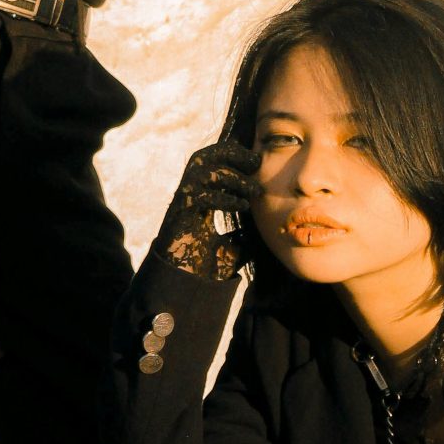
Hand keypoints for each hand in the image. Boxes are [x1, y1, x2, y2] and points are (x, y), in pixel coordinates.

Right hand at [155, 140, 260, 282]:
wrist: (185, 291)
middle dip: (228, 152)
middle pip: (202, 157)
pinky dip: (223, 197)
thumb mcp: (234, 248)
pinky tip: (241, 206)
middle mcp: (189, 197)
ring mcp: (182, 205)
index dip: (232, 157)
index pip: (213, 166)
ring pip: (200, 170)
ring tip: (253, 189)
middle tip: (255, 160)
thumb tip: (265, 230)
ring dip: (230, 174)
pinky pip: (199, 196)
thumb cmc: (204, 270)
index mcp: (200, 201)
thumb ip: (246, 235)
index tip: (257, 161)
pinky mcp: (178, 216)